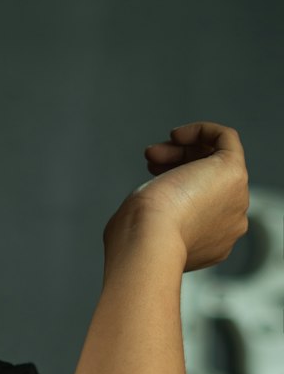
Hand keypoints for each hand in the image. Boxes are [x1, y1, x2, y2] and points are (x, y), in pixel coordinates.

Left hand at [107, 120, 248, 272]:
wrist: (148, 242)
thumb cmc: (137, 238)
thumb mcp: (147, 229)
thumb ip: (158, 220)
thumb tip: (149, 206)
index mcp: (213, 242)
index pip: (203, 200)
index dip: (177, 179)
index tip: (151, 170)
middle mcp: (230, 223)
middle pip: (210, 178)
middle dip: (177, 161)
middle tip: (151, 158)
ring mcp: (235, 198)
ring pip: (216, 159)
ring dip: (182, 149)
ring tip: (152, 153)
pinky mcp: (234, 173)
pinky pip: (226, 139)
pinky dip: (201, 130)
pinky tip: (176, 135)